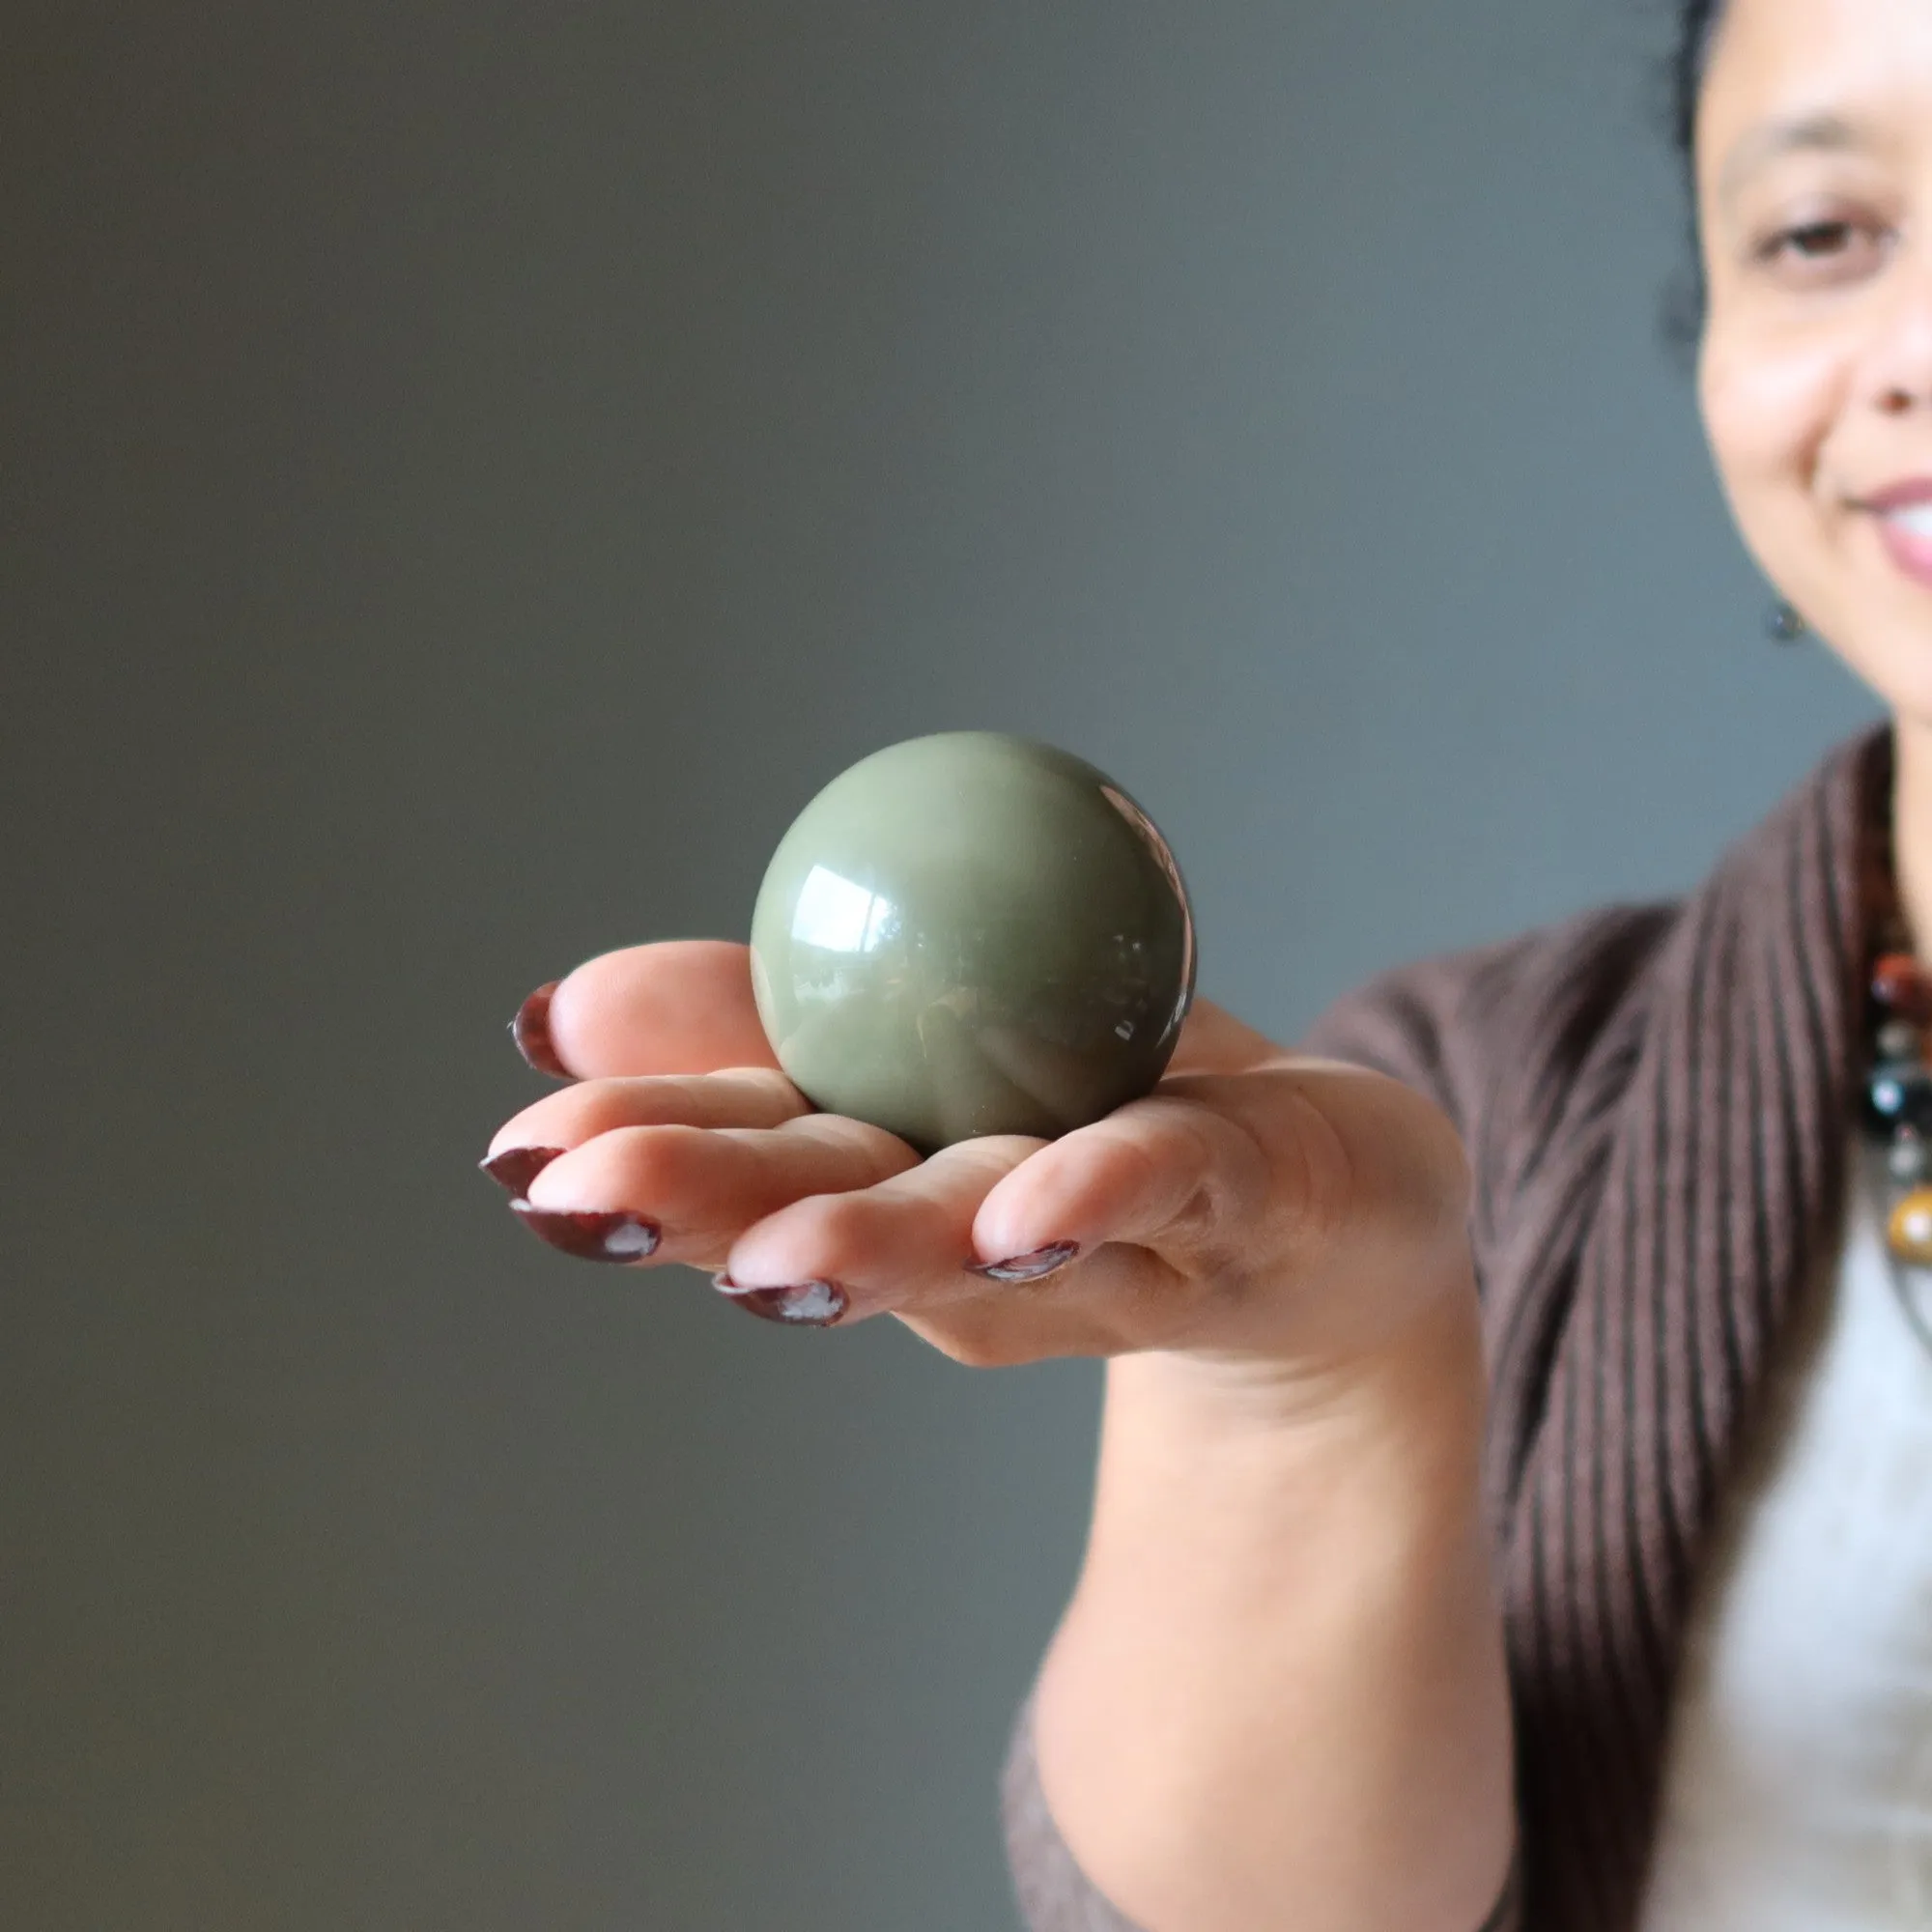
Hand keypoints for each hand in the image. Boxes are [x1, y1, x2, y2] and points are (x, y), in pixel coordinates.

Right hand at [481, 940, 1473, 1372]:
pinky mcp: (1247, 1208)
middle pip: (839, 1209)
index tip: (516, 1152)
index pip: (748, 1149)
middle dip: (712, 1206)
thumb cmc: (1108, 1112)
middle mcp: (982, 1232)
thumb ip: (762, 1015)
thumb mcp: (931, 1032)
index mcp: (894, 1168)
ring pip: (984, 1233)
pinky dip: (1096, 1190)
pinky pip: (1171, 1187)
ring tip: (780, 1254)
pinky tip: (1027, 1207)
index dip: (634, 1151)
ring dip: (880, 1238)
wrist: (1332, 1227)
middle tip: (583, 1202)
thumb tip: (566, 1000)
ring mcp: (1114, 1239)